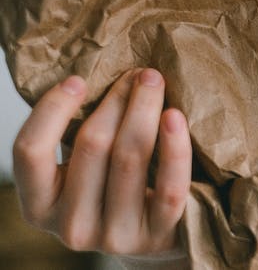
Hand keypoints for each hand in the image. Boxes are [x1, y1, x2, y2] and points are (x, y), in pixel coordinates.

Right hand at [12, 68, 191, 253]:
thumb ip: (79, 134)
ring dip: (144, 110)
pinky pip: (169, 187)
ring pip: (129, 159)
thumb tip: (97, 70)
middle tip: (140, 72)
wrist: (155, 239)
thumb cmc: (114, 188)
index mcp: (40, 206)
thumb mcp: (84, 169)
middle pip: (91, 145)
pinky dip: (174, 148)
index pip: (30, 152)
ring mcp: (115, 236)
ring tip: (155, 82)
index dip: (52, 109)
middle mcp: (71, 227)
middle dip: (117, 99)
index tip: (78, 79)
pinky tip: (175, 117)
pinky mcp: (158, 237)